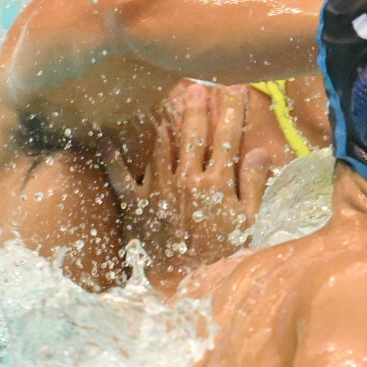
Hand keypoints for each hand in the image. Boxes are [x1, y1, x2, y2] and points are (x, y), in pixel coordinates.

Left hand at [115, 81, 280, 288]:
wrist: (184, 282)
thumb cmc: (220, 255)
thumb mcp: (247, 224)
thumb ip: (253, 186)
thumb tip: (261, 152)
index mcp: (215, 183)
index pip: (227, 138)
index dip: (232, 111)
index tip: (236, 88)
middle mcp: (186, 179)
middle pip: (193, 134)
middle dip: (197, 107)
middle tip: (198, 84)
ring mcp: (158, 189)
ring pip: (158, 144)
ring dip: (160, 118)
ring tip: (160, 95)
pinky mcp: (136, 203)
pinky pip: (121, 175)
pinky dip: (113, 155)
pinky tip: (105, 134)